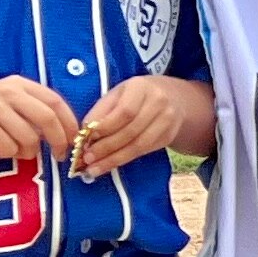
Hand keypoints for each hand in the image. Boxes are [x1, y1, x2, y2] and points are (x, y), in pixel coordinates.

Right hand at [0, 76, 81, 162]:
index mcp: (18, 84)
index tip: (75, 139)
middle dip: (59, 140)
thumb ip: (33, 110)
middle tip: (61, 155)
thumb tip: (65, 133)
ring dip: (26, 152)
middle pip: (49, 119)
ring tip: (11, 150)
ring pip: (30, 139)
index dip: (70, 122)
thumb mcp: (7, 102)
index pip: (55, 101)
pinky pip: (10, 149)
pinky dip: (6, 155)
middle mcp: (8, 92)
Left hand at [70, 76, 201, 176]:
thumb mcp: (117, 94)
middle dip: (106, 147)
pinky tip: (108, 165)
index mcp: (141, 88)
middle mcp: (158, 103)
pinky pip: (144, 151)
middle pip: (131, 131)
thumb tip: (83, 133)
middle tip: (86, 159)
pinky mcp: (168, 137)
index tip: (87, 139)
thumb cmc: (136, 96)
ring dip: (113, 159)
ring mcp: (167, 121)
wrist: (173, 98)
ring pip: (138, 145)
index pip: (125, 112)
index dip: (106, 127)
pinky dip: (123, 160)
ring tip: (94, 168)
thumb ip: (101, 111)